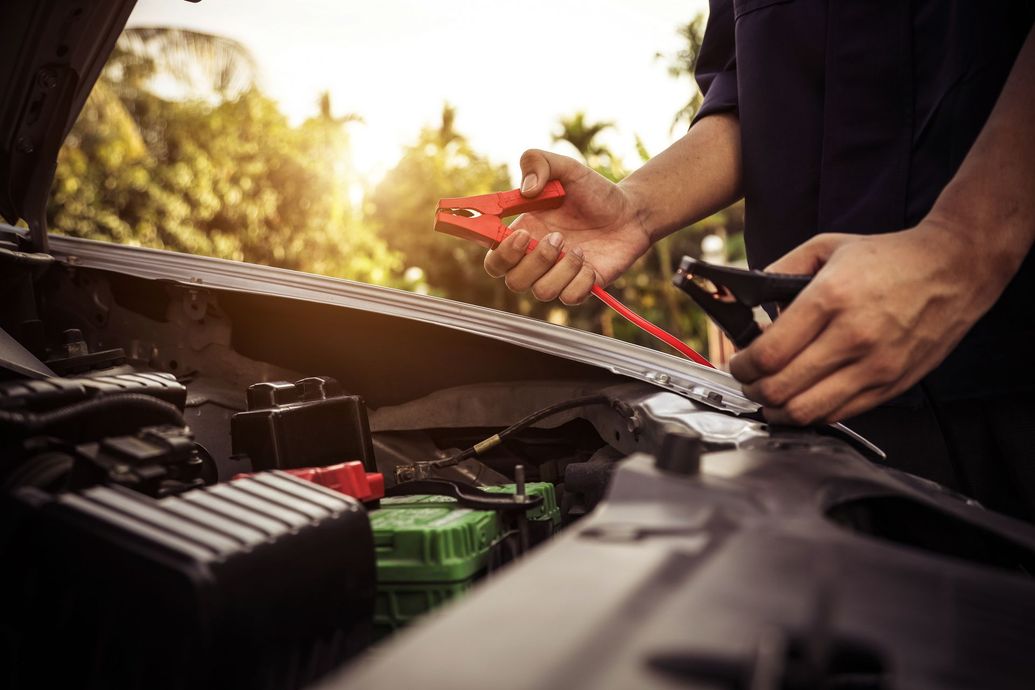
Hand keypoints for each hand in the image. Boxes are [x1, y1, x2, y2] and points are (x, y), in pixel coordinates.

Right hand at [483, 149, 650, 303]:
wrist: (630, 211)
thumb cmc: (593, 191)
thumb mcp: (565, 167)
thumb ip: (537, 162)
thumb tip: (526, 190)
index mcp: (522, 235)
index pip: (494, 261)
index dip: (500, 255)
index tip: (521, 234)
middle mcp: (536, 261)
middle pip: (513, 282)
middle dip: (534, 261)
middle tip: (557, 237)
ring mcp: (558, 276)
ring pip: (542, 292)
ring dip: (560, 269)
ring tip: (578, 247)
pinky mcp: (581, 287)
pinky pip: (569, 298)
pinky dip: (580, 280)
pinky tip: (590, 260)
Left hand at [728, 220, 997, 424]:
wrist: (955, 268)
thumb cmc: (890, 258)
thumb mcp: (826, 247)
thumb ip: (779, 270)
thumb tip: (747, 300)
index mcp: (831, 299)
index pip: (769, 354)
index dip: (741, 365)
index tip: (737, 362)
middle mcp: (853, 337)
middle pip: (781, 389)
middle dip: (751, 388)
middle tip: (747, 380)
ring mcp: (875, 366)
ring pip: (806, 411)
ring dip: (776, 409)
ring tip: (769, 395)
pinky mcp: (891, 385)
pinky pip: (838, 414)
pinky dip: (810, 413)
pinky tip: (801, 398)